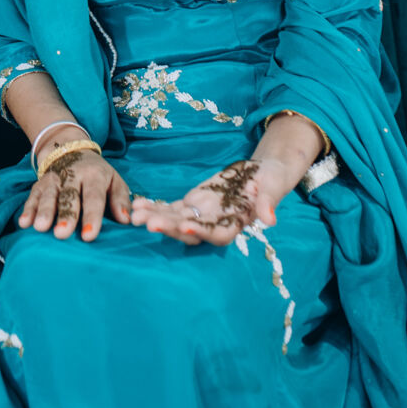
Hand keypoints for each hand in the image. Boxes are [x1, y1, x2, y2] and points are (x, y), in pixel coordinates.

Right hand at [19, 153, 130, 241]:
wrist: (73, 150)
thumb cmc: (98, 174)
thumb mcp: (115, 181)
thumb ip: (121, 200)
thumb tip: (127, 220)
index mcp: (94, 176)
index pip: (93, 197)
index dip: (91, 216)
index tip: (89, 236)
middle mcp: (72, 175)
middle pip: (69, 197)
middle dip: (65, 215)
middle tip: (62, 234)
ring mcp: (54, 179)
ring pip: (48, 196)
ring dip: (43, 212)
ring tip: (41, 228)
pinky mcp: (39, 184)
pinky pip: (32, 197)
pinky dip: (27, 209)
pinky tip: (24, 223)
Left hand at [130, 155, 295, 246]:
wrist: (262, 173)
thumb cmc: (271, 181)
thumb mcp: (273, 187)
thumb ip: (268, 203)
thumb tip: (270, 219)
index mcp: (236, 223)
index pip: (217, 234)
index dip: (201, 232)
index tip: (185, 227)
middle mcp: (215, 223)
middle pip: (190, 230)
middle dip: (169, 227)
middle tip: (148, 224)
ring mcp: (201, 214)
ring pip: (175, 219)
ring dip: (155, 218)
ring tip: (134, 217)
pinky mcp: (193, 203)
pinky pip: (171, 207)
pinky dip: (155, 206)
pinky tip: (137, 205)